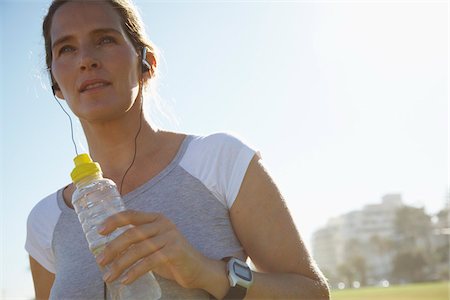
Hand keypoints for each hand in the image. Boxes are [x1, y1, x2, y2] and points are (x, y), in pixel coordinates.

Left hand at [95, 210, 209, 288]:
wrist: (198, 268)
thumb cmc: (172, 257)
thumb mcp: (154, 244)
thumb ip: (138, 241)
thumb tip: (109, 249)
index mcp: (156, 218)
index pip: (130, 214)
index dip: (113, 221)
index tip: (99, 231)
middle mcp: (163, 224)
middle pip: (131, 234)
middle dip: (112, 248)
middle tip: (100, 262)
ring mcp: (170, 236)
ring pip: (138, 249)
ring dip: (120, 264)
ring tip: (109, 276)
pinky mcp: (174, 251)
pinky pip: (149, 262)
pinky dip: (134, 272)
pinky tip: (126, 280)